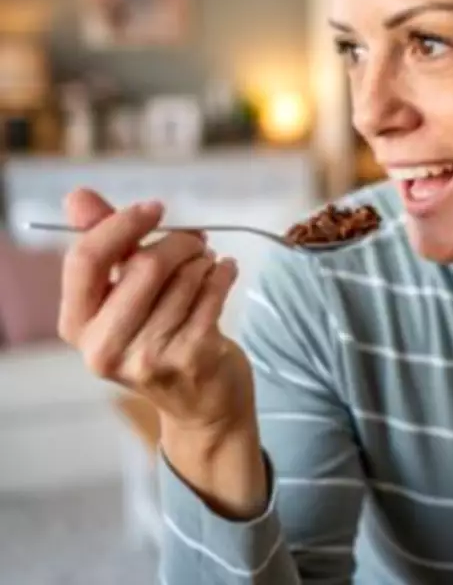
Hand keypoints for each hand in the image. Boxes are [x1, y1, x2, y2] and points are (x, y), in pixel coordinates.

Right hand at [58, 189, 252, 434]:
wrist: (201, 404)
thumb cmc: (160, 338)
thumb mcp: (124, 296)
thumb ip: (106, 246)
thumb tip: (77, 196)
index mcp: (78, 326)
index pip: (85, 260)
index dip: (121, 224)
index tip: (155, 208)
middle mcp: (105, 347)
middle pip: (144, 265)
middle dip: (178, 242)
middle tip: (196, 240)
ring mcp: (149, 356)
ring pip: (185, 277)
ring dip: (203, 259)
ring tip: (208, 263)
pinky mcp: (192, 357)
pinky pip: (212, 293)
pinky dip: (224, 272)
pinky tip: (226, 271)